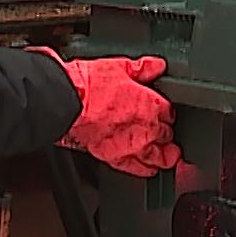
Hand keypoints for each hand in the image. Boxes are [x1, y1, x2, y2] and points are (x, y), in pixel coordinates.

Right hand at [34, 51, 181, 176]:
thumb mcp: (119, 66)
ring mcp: (130, 145)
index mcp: (150, 105)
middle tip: (166, 133)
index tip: (163, 112)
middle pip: (166, 135)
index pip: (169, 112)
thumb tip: (157, 66)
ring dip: (164, 156)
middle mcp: (145, 128)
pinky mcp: (114, 157)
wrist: (66, 101)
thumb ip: (143, 68)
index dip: (166, 112)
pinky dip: (144, 170)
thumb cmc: (89, 85)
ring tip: (169, 158)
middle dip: (166, 133)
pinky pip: (135, 168)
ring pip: (157, 156)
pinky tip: (148, 169)